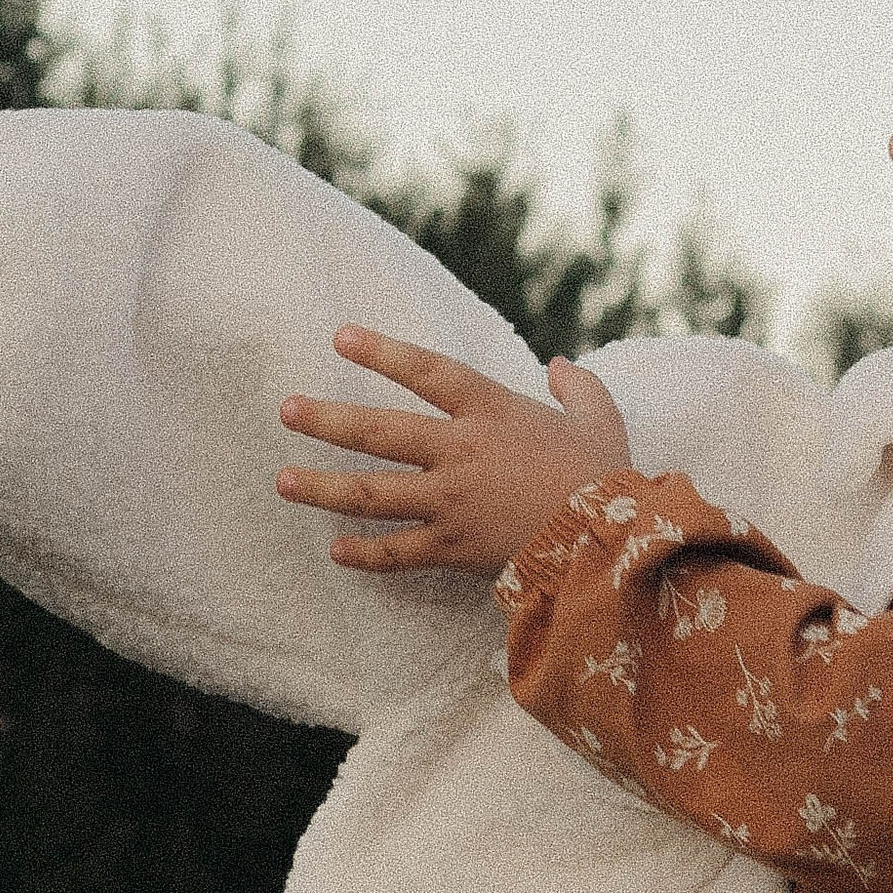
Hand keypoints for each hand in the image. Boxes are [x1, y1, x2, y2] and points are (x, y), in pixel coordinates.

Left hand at [276, 328, 631, 581]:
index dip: (383, 352)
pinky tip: (335, 551)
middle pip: (380, 432)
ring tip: (283, 480)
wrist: (609, 544)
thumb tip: (561, 365)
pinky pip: (397, 553)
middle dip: (327, 420)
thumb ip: (580, 386)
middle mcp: (462, 453)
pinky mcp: (453, 548)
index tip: (340, 337)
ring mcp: (452, 503)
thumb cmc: (606, 478)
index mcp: (492, 413)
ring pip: (373, 493)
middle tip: (286, 410)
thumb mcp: (601, 420)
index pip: (428, 371)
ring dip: (323, 487)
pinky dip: (364, 555)